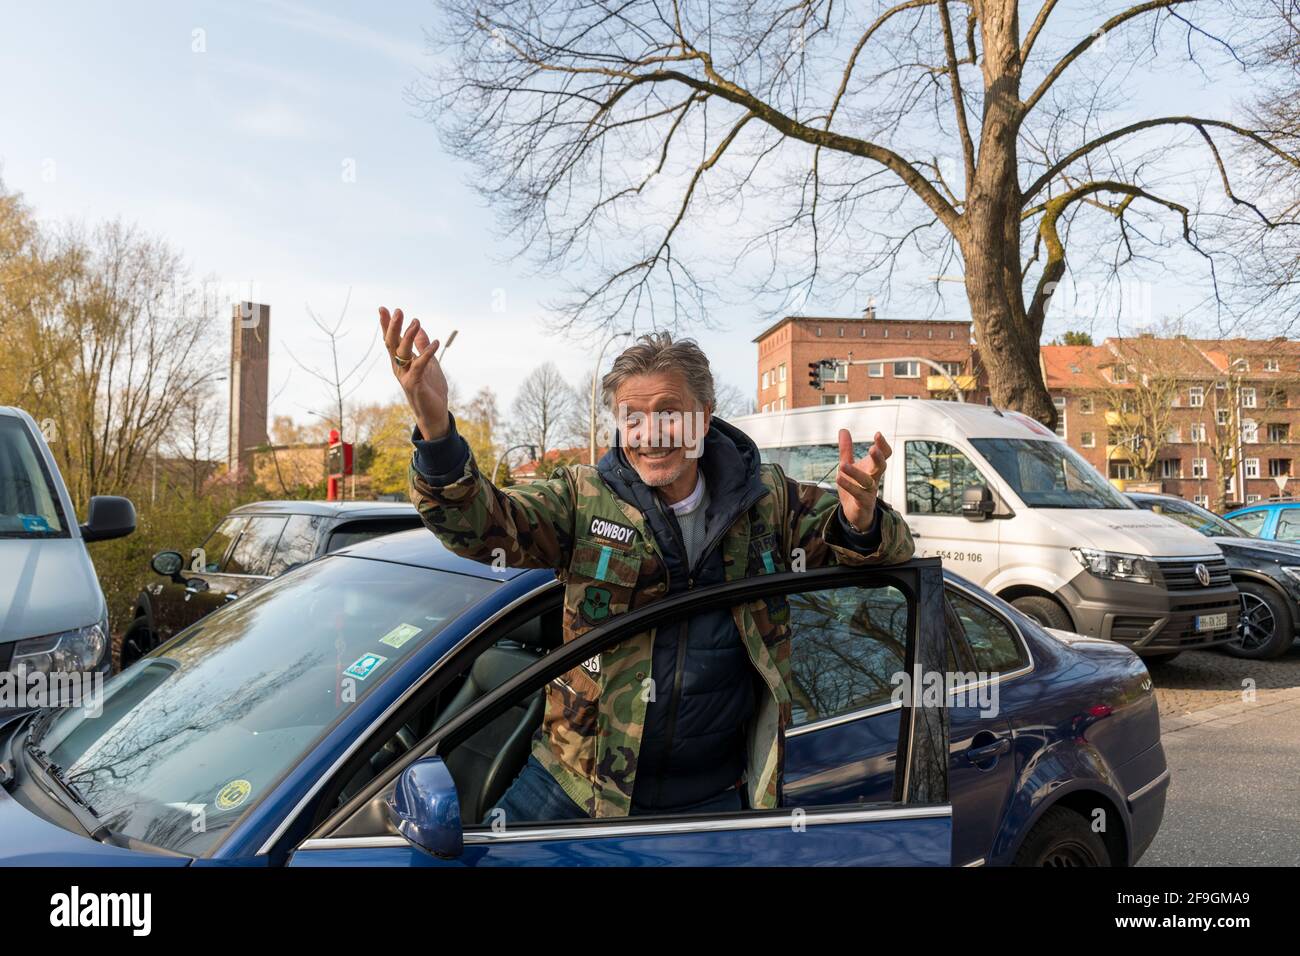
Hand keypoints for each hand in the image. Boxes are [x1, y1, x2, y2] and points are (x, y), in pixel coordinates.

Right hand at [379, 306, 449, 439]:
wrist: (434, 414)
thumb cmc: (430, 390)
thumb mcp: (430, 364)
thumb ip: (423, 348)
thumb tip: (420, 329)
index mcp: (401, 362)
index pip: (392, 340)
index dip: (386, 325)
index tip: (383, 308)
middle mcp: (399, 368)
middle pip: (392, 344)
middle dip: (393, 327)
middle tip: (397, 311)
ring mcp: (405, 376)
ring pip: (402, 353)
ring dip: (409, 336)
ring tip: (416, 321)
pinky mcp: (415, 384)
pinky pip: (420, 365)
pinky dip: (427, 353)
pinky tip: (436, 343)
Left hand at [836, 428, 890, 533]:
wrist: (855, 512)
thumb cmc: (854, 486)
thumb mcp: (847, 465)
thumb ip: (846, 449)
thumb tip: (844, 429)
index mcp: (873, 467)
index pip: (884, 455)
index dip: (883, 445)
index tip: (878, 434)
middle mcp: (874, 478)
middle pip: (881, 467)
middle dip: (878, 458)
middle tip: (873, 448)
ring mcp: (869, 491)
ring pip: (866, 481)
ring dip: (855, 473)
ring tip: (842, 465)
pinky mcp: (862, 502)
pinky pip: (857, 494)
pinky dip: (848, 486)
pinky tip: (838, 479)